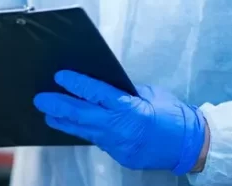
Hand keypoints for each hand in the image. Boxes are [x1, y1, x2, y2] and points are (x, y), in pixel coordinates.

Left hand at [34, 71, 206, 174]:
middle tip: (40, 99)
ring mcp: (119, 145)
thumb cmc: (172, 113)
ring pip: (85, 131)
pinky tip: (74, 126)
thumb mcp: (148, 93)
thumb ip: (124, 91)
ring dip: (64, 122)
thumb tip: (102, 86)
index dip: (75, 84)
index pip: (95, 93)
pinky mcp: (120, 156)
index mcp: (129, 107)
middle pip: (82, 115)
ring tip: (48, 114)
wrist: (191, 145)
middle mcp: (120, 127)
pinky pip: (98, 141)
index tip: (59, 76)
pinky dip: (85, 132)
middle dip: (58, 105)